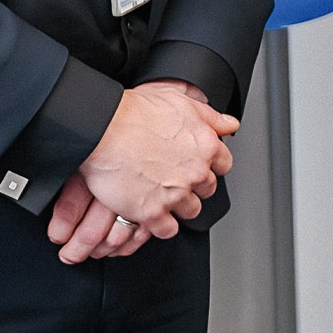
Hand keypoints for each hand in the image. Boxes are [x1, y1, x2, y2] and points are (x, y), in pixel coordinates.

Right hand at [54, 81, 237, 264]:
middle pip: (207, 189)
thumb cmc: (135, 113)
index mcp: (205, 145)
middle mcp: (195, 171)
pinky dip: (162, 225)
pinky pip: (168, 230)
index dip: (210, 165)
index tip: (198, 165)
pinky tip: (152, 215)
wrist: (102, 129)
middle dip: (194, 185)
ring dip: (179, 205)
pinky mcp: (152, 212)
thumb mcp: (180, 102)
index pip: (223, 164)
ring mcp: (175, 193)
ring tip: (162, 196)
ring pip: (191, 210)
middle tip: (175, 179)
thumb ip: (210, 117)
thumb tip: (230, 124)